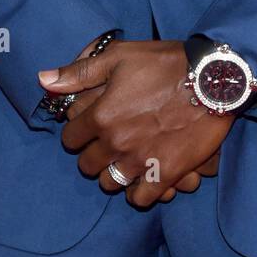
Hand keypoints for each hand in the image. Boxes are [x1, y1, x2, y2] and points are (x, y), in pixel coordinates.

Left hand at [38, 39, 234, 206]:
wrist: (212, 81)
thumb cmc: (165, 64)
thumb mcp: (120, 57)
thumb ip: (79, 73)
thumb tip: (43, 80)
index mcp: (102, 115)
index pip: (70, 138)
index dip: (77, 131)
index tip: (89, 126)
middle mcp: (116, 143)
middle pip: (87, 165)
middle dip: (93, 153)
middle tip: (108, 141)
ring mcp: (140, 161)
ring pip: (109, 184)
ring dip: (112, 173)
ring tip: (124, 159)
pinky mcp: (165, 174)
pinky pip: (139, 198)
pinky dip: (138, 191)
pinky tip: (142, 176)